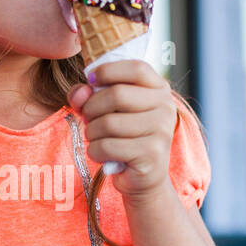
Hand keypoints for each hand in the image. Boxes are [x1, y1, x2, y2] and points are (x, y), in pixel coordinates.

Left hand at [67, 59, 177, 198]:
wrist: (143, 177)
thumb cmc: (123, 137)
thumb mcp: (106, 110)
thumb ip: (88, 95)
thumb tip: (79, 94)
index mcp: (160, 89)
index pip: (137, 68)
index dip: (108, 70)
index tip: (91, 80)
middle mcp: (166, 107)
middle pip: (117, 94)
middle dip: (92, 108)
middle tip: (88, 119)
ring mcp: (161, 131)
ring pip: (108, 123)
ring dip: (92, 132)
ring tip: (96, 138)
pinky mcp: (151, 154)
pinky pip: (108, 146)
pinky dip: (95, 151)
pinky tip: (102, 154)